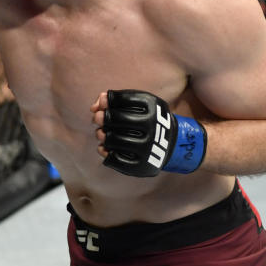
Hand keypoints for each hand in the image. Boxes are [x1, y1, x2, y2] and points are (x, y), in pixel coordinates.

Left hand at [91, 89, 206, 176]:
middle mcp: (153, 127)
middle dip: (102, 117)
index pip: (121, 99)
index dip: (107, 100)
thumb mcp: (138, 104)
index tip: (103, 104)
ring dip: (101, 134)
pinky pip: (114, 159)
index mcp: (153, 107)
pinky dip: (104, 152)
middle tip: (98, 118)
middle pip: (116, 119)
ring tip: (101, 133)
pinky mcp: (142, 166)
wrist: (170, 143)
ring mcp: (148, 148)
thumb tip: (94, 106)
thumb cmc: (146, 118)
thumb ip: (114, 100)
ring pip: (113, 139)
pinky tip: (104, 147)